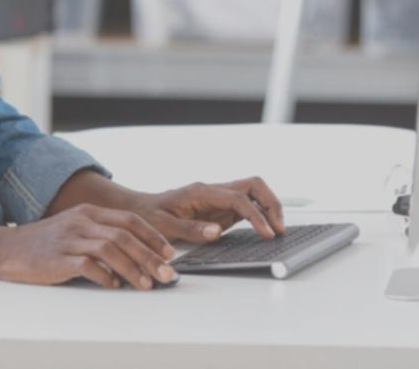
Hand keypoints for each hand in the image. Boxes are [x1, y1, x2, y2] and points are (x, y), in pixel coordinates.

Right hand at [0, 204, 177, 290]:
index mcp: (87, 213)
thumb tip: (136, 255)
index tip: (170, 253)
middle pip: (124, 235)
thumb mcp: (74, 229)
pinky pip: (87, 266)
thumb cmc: (45, 243)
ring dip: (133, 268)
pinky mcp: (58, 258)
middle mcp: (81, 222)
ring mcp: (69, 239)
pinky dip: (104, 276)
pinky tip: (114, 286)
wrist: (7, 249)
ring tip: (147, 285)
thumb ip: (101, 235)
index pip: (129, 219)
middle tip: (167, 274)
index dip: (153, 236)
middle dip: (150, 256)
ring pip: (110, 249)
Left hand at [130, 178, 286, 244]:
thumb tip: (216, 231)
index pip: (237, 198)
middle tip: (279, 230)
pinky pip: (247, 206)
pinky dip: (261, 215)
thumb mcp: (163, 226)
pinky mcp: (221, 208)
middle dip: (271, 204)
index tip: (267, 234)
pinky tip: (266, 231)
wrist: (139, 209)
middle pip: (252, 185)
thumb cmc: (148, 216)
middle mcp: (213, 191)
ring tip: (277, 232)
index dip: (255, 215)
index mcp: (200, 192)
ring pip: (253, 193)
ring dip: (269, 208)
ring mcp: (218, 198)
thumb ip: (189, 229)